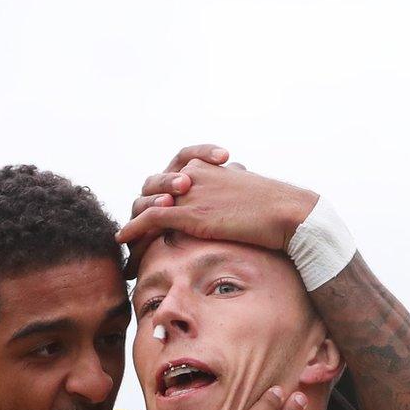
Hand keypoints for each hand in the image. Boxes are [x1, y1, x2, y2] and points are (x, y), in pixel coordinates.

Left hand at [115, 145, 318, 260]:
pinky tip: (122, 240)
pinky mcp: (190, 212)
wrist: (286, 212)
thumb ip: (224, 192)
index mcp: (204, 166)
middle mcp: (192, 173)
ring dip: (133, 224)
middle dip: (140, 209)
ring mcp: (189, 191)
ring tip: (126, 243)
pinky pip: (150, 218)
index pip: (169, 179)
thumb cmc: (272, 207)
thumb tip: (224, 201)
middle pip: (152, 189)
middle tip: (133, 232)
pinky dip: (133, 229)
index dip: (158, 198)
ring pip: (147, 204)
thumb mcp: (242, 192)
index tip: (151, 219)